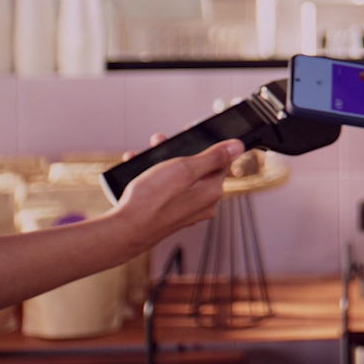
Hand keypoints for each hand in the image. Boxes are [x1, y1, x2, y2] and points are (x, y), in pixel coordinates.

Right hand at [111, 138, 240, 245]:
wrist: (126, 230)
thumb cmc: (154, 200)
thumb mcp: (185, 168)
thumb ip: (214, 156)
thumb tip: (238, 146)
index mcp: (213, 191)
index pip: (221, 161)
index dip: (208, 144)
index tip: (192, 133)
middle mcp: (203, 203)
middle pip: (198, 168)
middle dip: (179, 152)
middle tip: (162, 141)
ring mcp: (186, 211)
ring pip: (178, 177)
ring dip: (162, 162)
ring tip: (147, 152)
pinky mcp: (170, 215)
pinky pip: (166, 190)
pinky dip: (153, 177)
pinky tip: (138, 168)